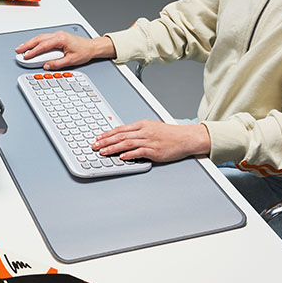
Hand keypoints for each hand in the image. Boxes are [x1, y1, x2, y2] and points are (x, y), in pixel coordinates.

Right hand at [14, 30, 115, 69]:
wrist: (92, 47)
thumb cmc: (84, 51)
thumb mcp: (71, 61)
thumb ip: (57, 64)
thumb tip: (46, 65)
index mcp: (61, 39)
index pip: (43, 46)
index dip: (33, 52)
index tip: (26, 56)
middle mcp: (58, 35)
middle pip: (38, 39)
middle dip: (27, 45)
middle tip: (18, 50)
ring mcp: (57, 35)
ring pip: (40, 37)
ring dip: (30, 42)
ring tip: (22, 48)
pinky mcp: (58, 37)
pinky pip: (44, 38)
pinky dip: (36, 42)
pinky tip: (32, 45)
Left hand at [91, 120, 210, 162]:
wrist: (186, 137)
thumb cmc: (170, 134)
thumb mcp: (152, 127)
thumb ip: (138, 131)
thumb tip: (124, 136)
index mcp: (142, 125)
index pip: (121, 129)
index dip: (107, 133)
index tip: (98, 137)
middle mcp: (144, 131)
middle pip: (120, 136)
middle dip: (105, 141)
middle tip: (95, 145)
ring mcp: (149, 141)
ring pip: (127, 144)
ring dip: (113, 148)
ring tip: (103, 152)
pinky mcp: (155, 150)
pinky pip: (139, 152)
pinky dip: (129, 154)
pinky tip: (121, 157)